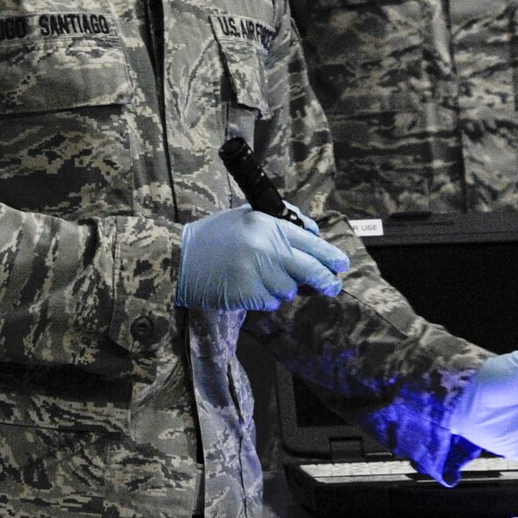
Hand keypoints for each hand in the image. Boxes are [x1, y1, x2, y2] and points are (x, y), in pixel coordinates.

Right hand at [175, 205, 349, 310]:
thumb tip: (313, 232)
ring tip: (262, 278)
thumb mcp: (246, 217)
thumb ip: (280, 222)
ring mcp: (255, 272)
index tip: (340, 264)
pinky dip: (264, 297)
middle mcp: (264, 247)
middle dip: (325, 281)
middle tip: (332, 287)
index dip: (330, 256)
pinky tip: (249, 287)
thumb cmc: (213, 237)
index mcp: (266, 224)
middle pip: (309, 270)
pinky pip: (270, 301)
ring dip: (283, 288)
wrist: (178, 258)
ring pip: (289, 289)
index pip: (311, 242)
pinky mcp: (245, 293)